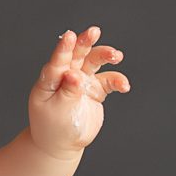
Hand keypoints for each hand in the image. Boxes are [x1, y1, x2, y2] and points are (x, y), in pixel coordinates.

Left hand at [27, 26, 130, 159]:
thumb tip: (75, 75)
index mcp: (50, 80)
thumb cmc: (53, 128)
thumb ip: (68, 92)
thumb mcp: (58, 111)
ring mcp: (82, 81)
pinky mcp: (95, 89)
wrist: (63, 144)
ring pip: (94, 62)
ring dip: (105, 55)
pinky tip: (124, 86)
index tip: (70, 36)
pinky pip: (108, 81)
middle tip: (94, 31)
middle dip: (86, 42)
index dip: (64, 48)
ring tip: (116, 55)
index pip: (57, 61)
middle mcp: (66, 76)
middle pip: (77, 54)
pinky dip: (117, 81)